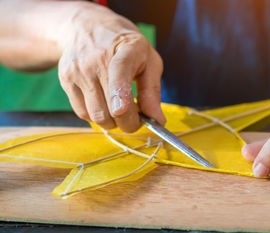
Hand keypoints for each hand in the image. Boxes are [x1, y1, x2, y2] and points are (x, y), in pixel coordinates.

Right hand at [57, 2, 164, 131]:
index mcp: (126, 49)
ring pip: (96, 116)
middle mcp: (97, 59)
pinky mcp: (66, 80)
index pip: (120, 71)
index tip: (122, 111)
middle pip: (110, 107)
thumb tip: (157, 120)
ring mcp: (79, 70)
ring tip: (119, 110)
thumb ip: (152, 91)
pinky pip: (82, 113)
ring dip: (112, 122)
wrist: (88, 27)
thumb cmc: (126, 47)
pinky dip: (96, 117)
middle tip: (135, 119)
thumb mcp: (149, 61)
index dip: (119, 94)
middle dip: (128, 123)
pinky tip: (104, 104)